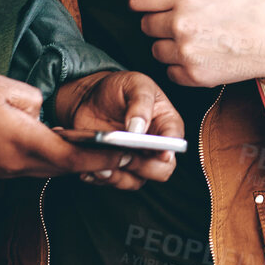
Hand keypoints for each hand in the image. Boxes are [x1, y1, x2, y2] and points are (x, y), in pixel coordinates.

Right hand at [0, 74, 158, 179]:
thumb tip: (42, 111)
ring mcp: (7, 172)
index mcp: (24, 142)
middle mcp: (19, 164)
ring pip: (51, 170)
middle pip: (68, 168)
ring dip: (77, 164)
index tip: (125, 153)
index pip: (74, 156)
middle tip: (126, 156)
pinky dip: (53, 162)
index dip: (103, 156)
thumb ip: (31, 98)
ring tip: (103, 153)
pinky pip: (33, 169)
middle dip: (98, 162)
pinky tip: (62, 150)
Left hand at [54, 70, 183, 189]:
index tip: (161, 152)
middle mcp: (155, 147)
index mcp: (167, 124)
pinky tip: (89, 170)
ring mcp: (136, 159)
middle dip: (143, 166)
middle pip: (161, 170)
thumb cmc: (119, 88)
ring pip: (136, 180)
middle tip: (125, 154)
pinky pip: (113, 181)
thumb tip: (138, 128)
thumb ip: (140, 103)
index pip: (175, 141)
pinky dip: (101, 178)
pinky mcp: (116, 167)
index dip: (170, 149)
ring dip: (118, 176)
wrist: (92, 97)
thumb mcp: (134, 84)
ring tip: (100, 166)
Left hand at [132, 0, 264, 86]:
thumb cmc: (256, 10)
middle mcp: (181, 23)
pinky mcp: (194, 76)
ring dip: (169, 46)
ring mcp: (186, 52)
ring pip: (156, 50)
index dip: (144, 2)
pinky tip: (201, 56)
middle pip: (146, 26)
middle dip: (160, 24)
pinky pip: (170, 72)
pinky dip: (181, 67)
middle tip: (183, 23)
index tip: (148, 6)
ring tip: (195, 41)